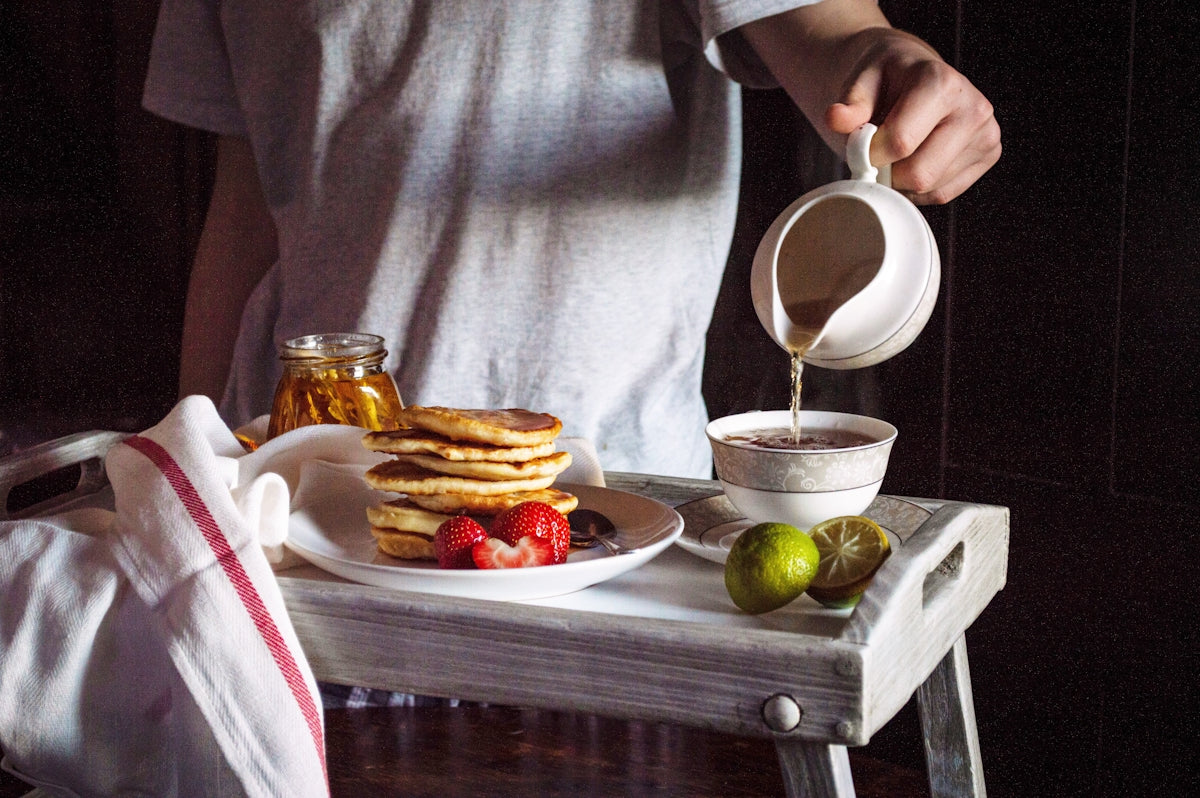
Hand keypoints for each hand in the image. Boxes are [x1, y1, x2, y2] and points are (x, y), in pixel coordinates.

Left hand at [740, 1, 999, 204]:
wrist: (914, 75)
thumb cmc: (885, 81)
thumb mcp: (861, 83)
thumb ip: (850, 105)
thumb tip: (835, 118)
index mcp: (941, 82)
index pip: (900, 143)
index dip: (870, 154)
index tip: (861, 145)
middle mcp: (973, 107)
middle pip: (919, 174)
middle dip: (888, 173)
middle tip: (877, 156)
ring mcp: (986, 133)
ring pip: (931, 188)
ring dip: (903, 182)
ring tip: (898, 153)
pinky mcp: (989, 154)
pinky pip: (944, 194)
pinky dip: (920, 188)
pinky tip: (915, 160)